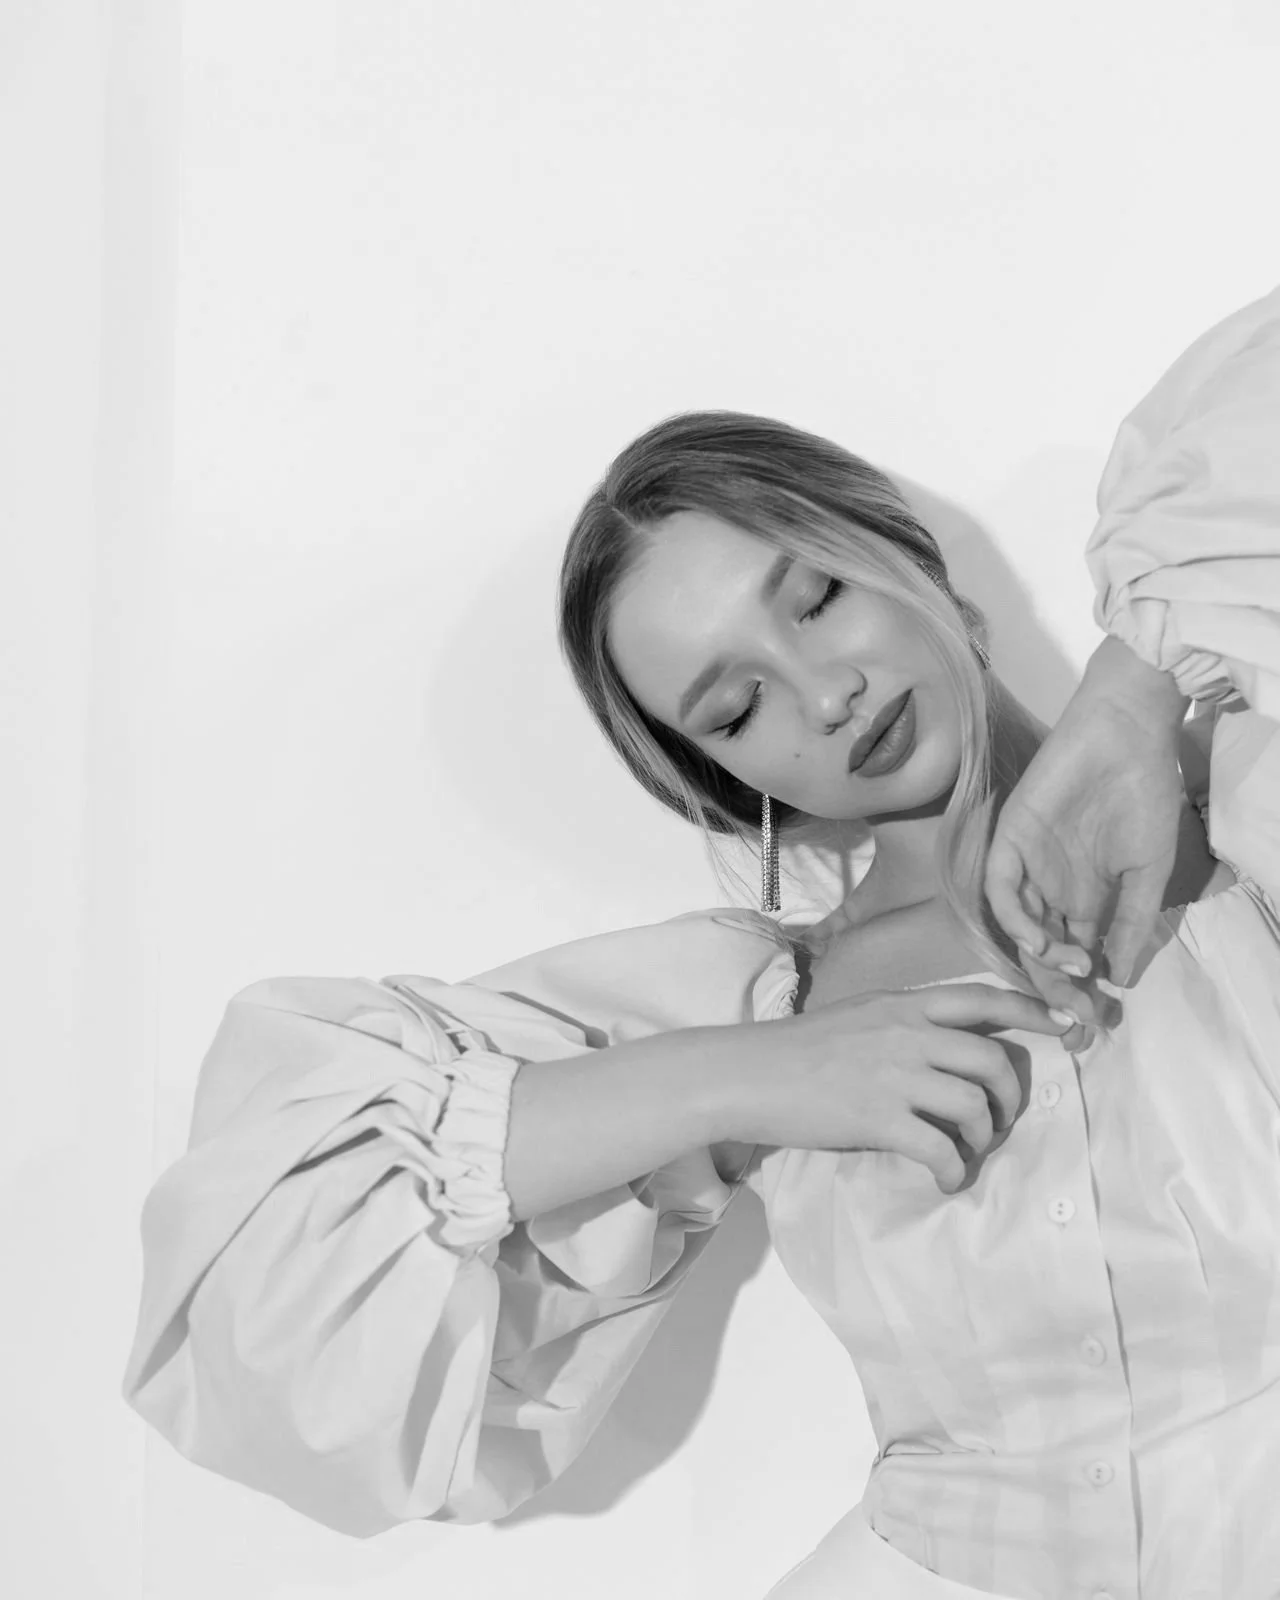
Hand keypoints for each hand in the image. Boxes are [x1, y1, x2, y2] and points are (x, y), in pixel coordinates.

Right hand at [723, 983, 1071, 1192]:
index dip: (1032, 1011)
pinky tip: (946, 1179)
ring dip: (983, 1138)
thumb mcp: (859, 1016)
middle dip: (1010, 1097)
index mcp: (903, 1004)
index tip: (1066, 1025)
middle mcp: (906, 1033)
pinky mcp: (878, 1118)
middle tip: (1000, 1121)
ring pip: (974, 1107)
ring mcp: (894, 1076)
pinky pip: (941, 1149)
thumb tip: (947, 1045)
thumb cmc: (798, 1049)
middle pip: (992, 1061)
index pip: (982, 999)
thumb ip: (904, 1022)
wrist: (747, 1074)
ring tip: (968, 1152)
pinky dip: (954, 1171)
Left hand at [985, 637, 1187, 987]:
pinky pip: (1001, 889)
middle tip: (1077, 1015)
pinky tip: (1041, 939)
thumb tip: (1120, 979)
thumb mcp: (1149, 871)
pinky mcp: (1010, 839)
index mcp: (1083, 898)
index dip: (1080, 992)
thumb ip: (1133, 923)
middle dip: (1056, 988)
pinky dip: (1017, 919)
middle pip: (1041, 951)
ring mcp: (1028, 865)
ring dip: (1038, 959)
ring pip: (1018, 926)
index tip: (1096, 1023)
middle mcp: (1050, 888)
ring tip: (1070, 972)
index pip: (1073, 956)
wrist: (1127, 735)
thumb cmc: (1143, 795)